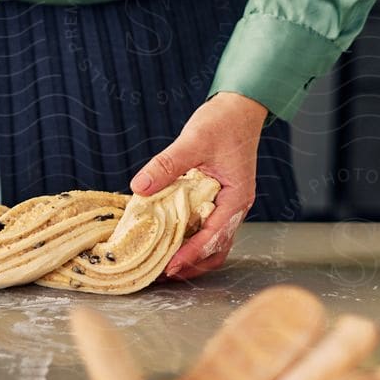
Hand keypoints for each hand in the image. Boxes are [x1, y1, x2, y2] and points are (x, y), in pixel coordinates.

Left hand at [130, 91, 267, 280]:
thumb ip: (167, 164)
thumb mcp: (194, 140)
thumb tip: (140, 186)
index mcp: (236, 197)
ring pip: (212, 241)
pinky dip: (189, 236)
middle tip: (163, 271)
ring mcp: (227, 204)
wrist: (240, 108)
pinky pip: (205, 226)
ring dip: (191, 253)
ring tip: (163, 260)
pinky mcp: (218, 199)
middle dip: (192, 263)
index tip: (170, 265)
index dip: (192, 253)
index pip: (215, 236)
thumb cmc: (224, 121)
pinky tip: (168, 236)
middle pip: (217, 248)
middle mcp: (235, 206)